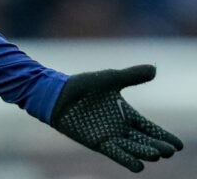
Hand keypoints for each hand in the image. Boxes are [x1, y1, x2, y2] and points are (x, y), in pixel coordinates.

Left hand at [51, 64, 182, 171]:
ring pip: (132, 148)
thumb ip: (131, 76)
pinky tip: (139, 166)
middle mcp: (120, 128)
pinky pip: (115, 153)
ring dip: (144, 152)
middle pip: (144, 140)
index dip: (164, 136)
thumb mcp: (110, 79)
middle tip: (169, 151)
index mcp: (126, 114)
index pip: (150, 128)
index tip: (179, 145)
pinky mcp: (97, 142)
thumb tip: (154, 69)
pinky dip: (126, 159)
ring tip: (157, 155)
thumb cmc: (82, 86)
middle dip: (158, 146)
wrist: (57, 94)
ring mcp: (109, 136)